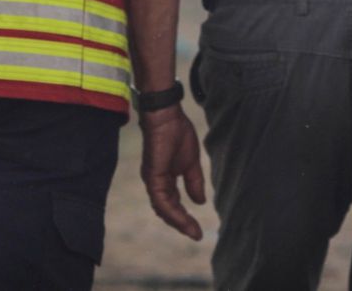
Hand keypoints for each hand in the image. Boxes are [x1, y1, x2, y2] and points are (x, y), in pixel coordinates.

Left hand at [139, 106, 206, 239]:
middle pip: (166, 210)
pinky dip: (172, 212)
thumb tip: (199, 201)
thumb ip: (194, 182)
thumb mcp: (191, 162)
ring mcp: (152, 179)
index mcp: (164, 178)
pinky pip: (161, 200)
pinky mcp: (153, 175)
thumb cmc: (177, 133)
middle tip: (196, 235)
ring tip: (192, 231)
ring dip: (177, 221)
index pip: (173, 203)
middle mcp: (156, 181)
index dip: (184, 217)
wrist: (167, 115)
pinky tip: (183, 219)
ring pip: (163, 209)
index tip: (198, 230)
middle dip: (181, 223)